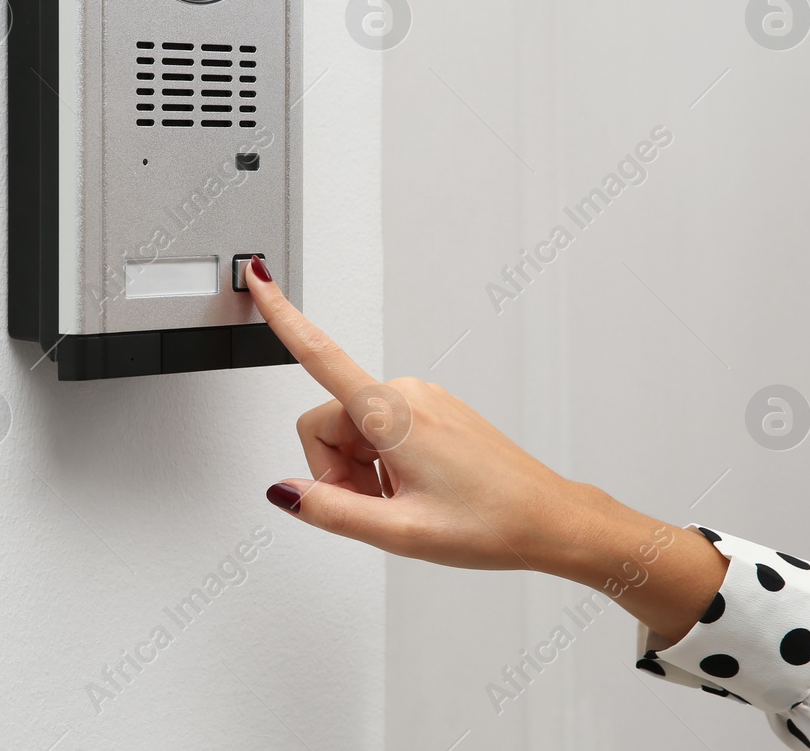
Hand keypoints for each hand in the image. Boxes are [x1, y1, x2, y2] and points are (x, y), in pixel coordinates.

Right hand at [245, 257, 726, 640]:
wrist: (550, 518)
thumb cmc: (492, 522)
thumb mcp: (401, 533)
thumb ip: (332, 512)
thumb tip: (284, 491)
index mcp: (392, 416)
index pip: (320, 356)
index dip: (282, 315)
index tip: (259, 277)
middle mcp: (404, 393)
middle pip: (327, 423)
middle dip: (336, 471)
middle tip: (375, 509)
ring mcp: (421, 398)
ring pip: (352, 431)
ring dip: (362, 472)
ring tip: (402, 503)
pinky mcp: (432, 408)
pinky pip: (379, 431)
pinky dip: (383, 465)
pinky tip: (415, 490)